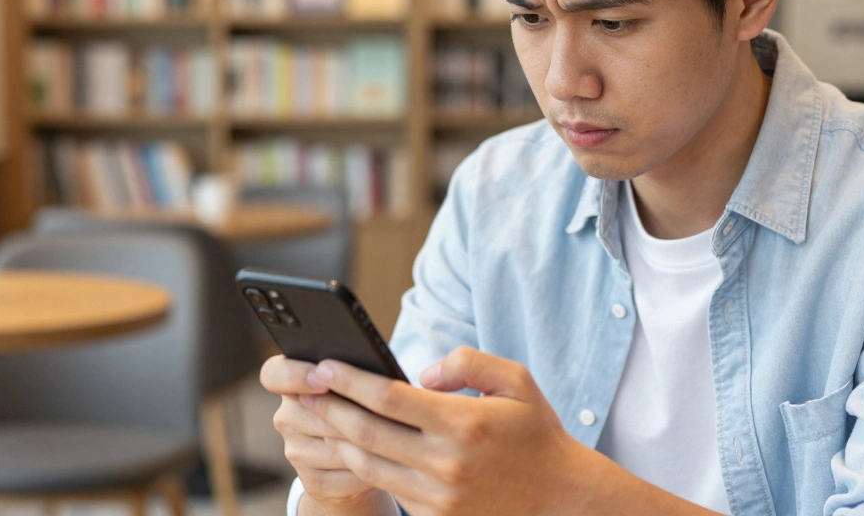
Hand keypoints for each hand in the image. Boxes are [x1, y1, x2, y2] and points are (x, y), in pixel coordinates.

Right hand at [259, 355, 396, 513]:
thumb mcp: (354, 384)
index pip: (273, 374)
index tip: (322, 378)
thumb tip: (372, 376)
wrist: (361, 456)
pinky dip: (373, 466)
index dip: (295, 375)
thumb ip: (353, 374)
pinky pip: (348, 472)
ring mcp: (295, 452)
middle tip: (385, 408)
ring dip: (369, 441)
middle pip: (318, 412)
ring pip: (338, 444)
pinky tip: (388, 458)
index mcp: (290, 382)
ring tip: (394, 433)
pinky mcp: (313, 482)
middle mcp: (286, 417)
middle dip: (354, 412)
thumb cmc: (362, 405)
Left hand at [302, 346, 616, 515]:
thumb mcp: (516, 382)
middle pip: (366, 432)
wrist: (560, 500)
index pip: (388, 398)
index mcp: (462, 424)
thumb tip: (421, 373)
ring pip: (367, 464)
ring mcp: (437, 497)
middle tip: (303, 387)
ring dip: (335, 437)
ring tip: (315, 414)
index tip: (325, 365)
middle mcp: (445, 464)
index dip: (350, 380)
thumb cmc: (535, 433)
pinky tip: (346, 444)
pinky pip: (386, 487)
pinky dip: (359, 465)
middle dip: (327, 407)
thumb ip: (468, 363)